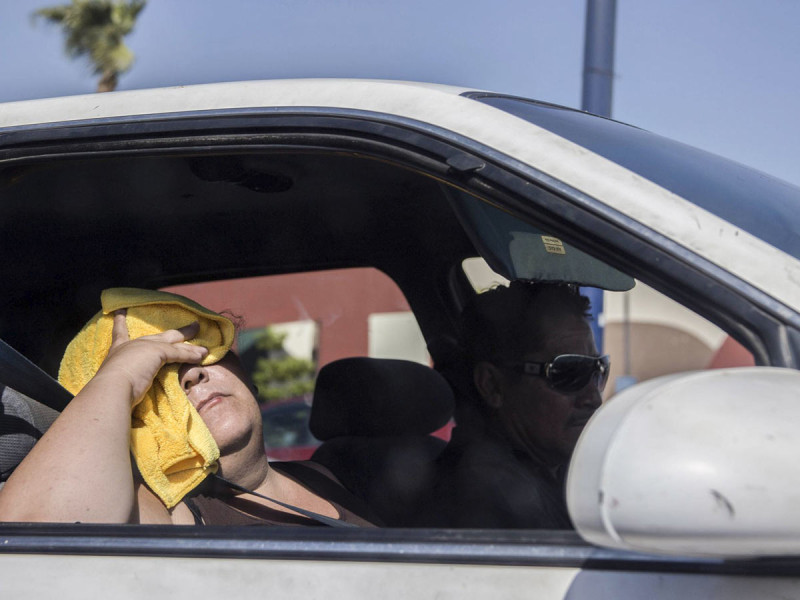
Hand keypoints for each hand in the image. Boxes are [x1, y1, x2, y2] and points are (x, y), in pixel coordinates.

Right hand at [94, 310, 208, 404]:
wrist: (111, 388)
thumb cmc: (109, 389)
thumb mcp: (117, 381)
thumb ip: (125, 381)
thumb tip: (128, 394)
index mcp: (118, 351)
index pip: (120, 334)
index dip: (120, 322)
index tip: (121, 311)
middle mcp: (132, 346)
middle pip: (159, 336)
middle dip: (179, 332)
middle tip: (194, 325)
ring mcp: (146, 347)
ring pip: (174, 343)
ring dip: (192, 346)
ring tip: (205, 348)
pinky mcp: (158, 352)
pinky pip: (179, 353)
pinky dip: (191, 355)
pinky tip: (202, 356)